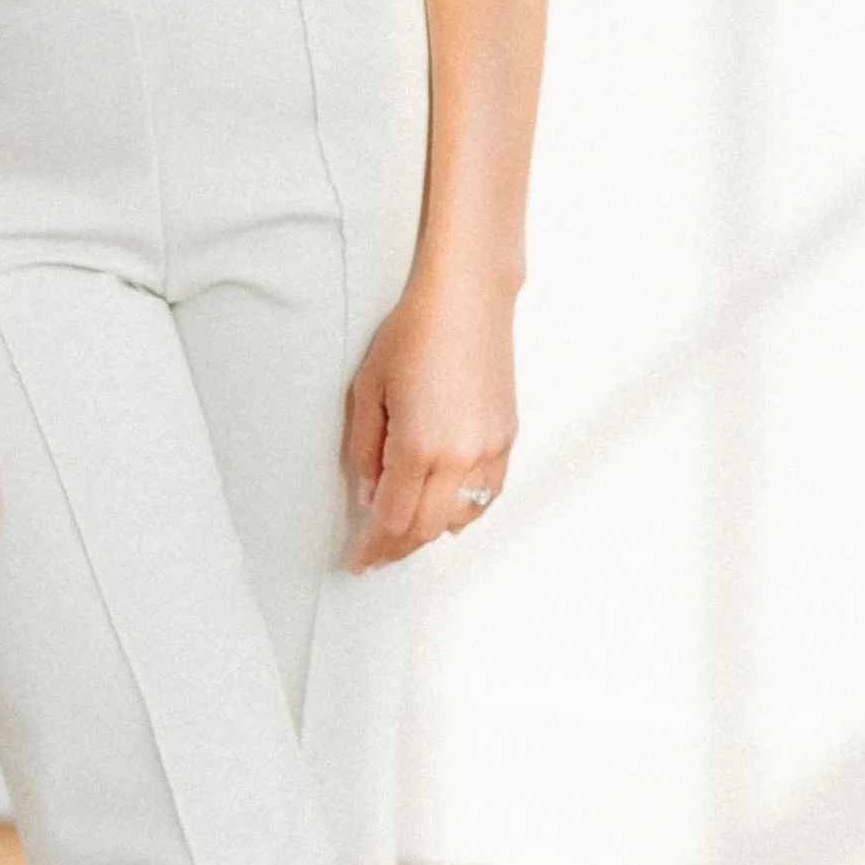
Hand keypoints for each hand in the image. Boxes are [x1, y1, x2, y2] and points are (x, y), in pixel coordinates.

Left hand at [342, 267, 517, 570]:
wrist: (465, 303)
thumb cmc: (411, 335)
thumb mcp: (368, 389)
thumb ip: (365, 450)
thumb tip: (369, 495)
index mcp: (419, 446)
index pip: (393, 519)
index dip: (373, 546)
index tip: (359, 561)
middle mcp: (460, 457)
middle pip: (426, 529)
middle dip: (397, 548)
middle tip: (376, 553)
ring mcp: (489, 452)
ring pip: (460, 519)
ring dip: (429, 532)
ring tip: (403, 532)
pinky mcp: (506, 440)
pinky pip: (486, 497)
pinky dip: (462, 512)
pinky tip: (443, 509)